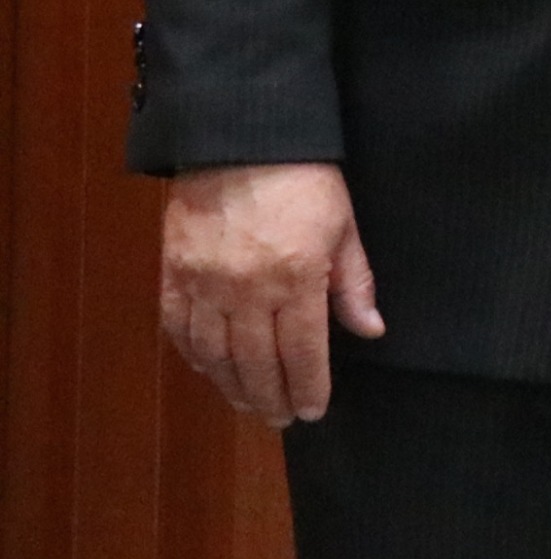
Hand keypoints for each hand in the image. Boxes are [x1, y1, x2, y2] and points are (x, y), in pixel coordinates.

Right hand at [158, 162, 381, 423]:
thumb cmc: (305, 179)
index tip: (312, 411)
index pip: (301, 352)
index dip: (308, 386)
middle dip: (271, 397)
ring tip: (249, 404)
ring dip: (232, 385)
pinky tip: (208, 369)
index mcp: (295, 279)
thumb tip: (370, 331)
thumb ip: (354, 284)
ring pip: (215, 354)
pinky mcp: (173, 272)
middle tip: (281, 419)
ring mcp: (204, 284)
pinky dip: (193, 355)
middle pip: (256, 362)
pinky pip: (178, 327)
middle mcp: (245, 291)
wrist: (240, 139)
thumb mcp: (344, 227)